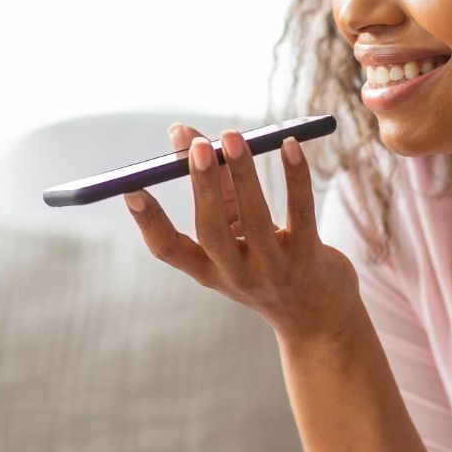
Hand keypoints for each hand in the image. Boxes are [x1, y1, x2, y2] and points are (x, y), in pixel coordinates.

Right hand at [126, 122, 357, 340]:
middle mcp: (236, 275)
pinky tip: (289, 145)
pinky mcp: (310, 259)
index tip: (132, 188)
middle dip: (203, 187)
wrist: (319, 318)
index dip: (148, 221)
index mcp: (208, 270)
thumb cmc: (270, 264)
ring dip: (243, 174)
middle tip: (197, 146)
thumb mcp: (237, 235)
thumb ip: (216, 185)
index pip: (167, 250)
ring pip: (256, 220)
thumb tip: (184, 133)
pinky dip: (294, 177)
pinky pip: (300, 213)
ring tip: (233, 137)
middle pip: (211, 231)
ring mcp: (273, 270)